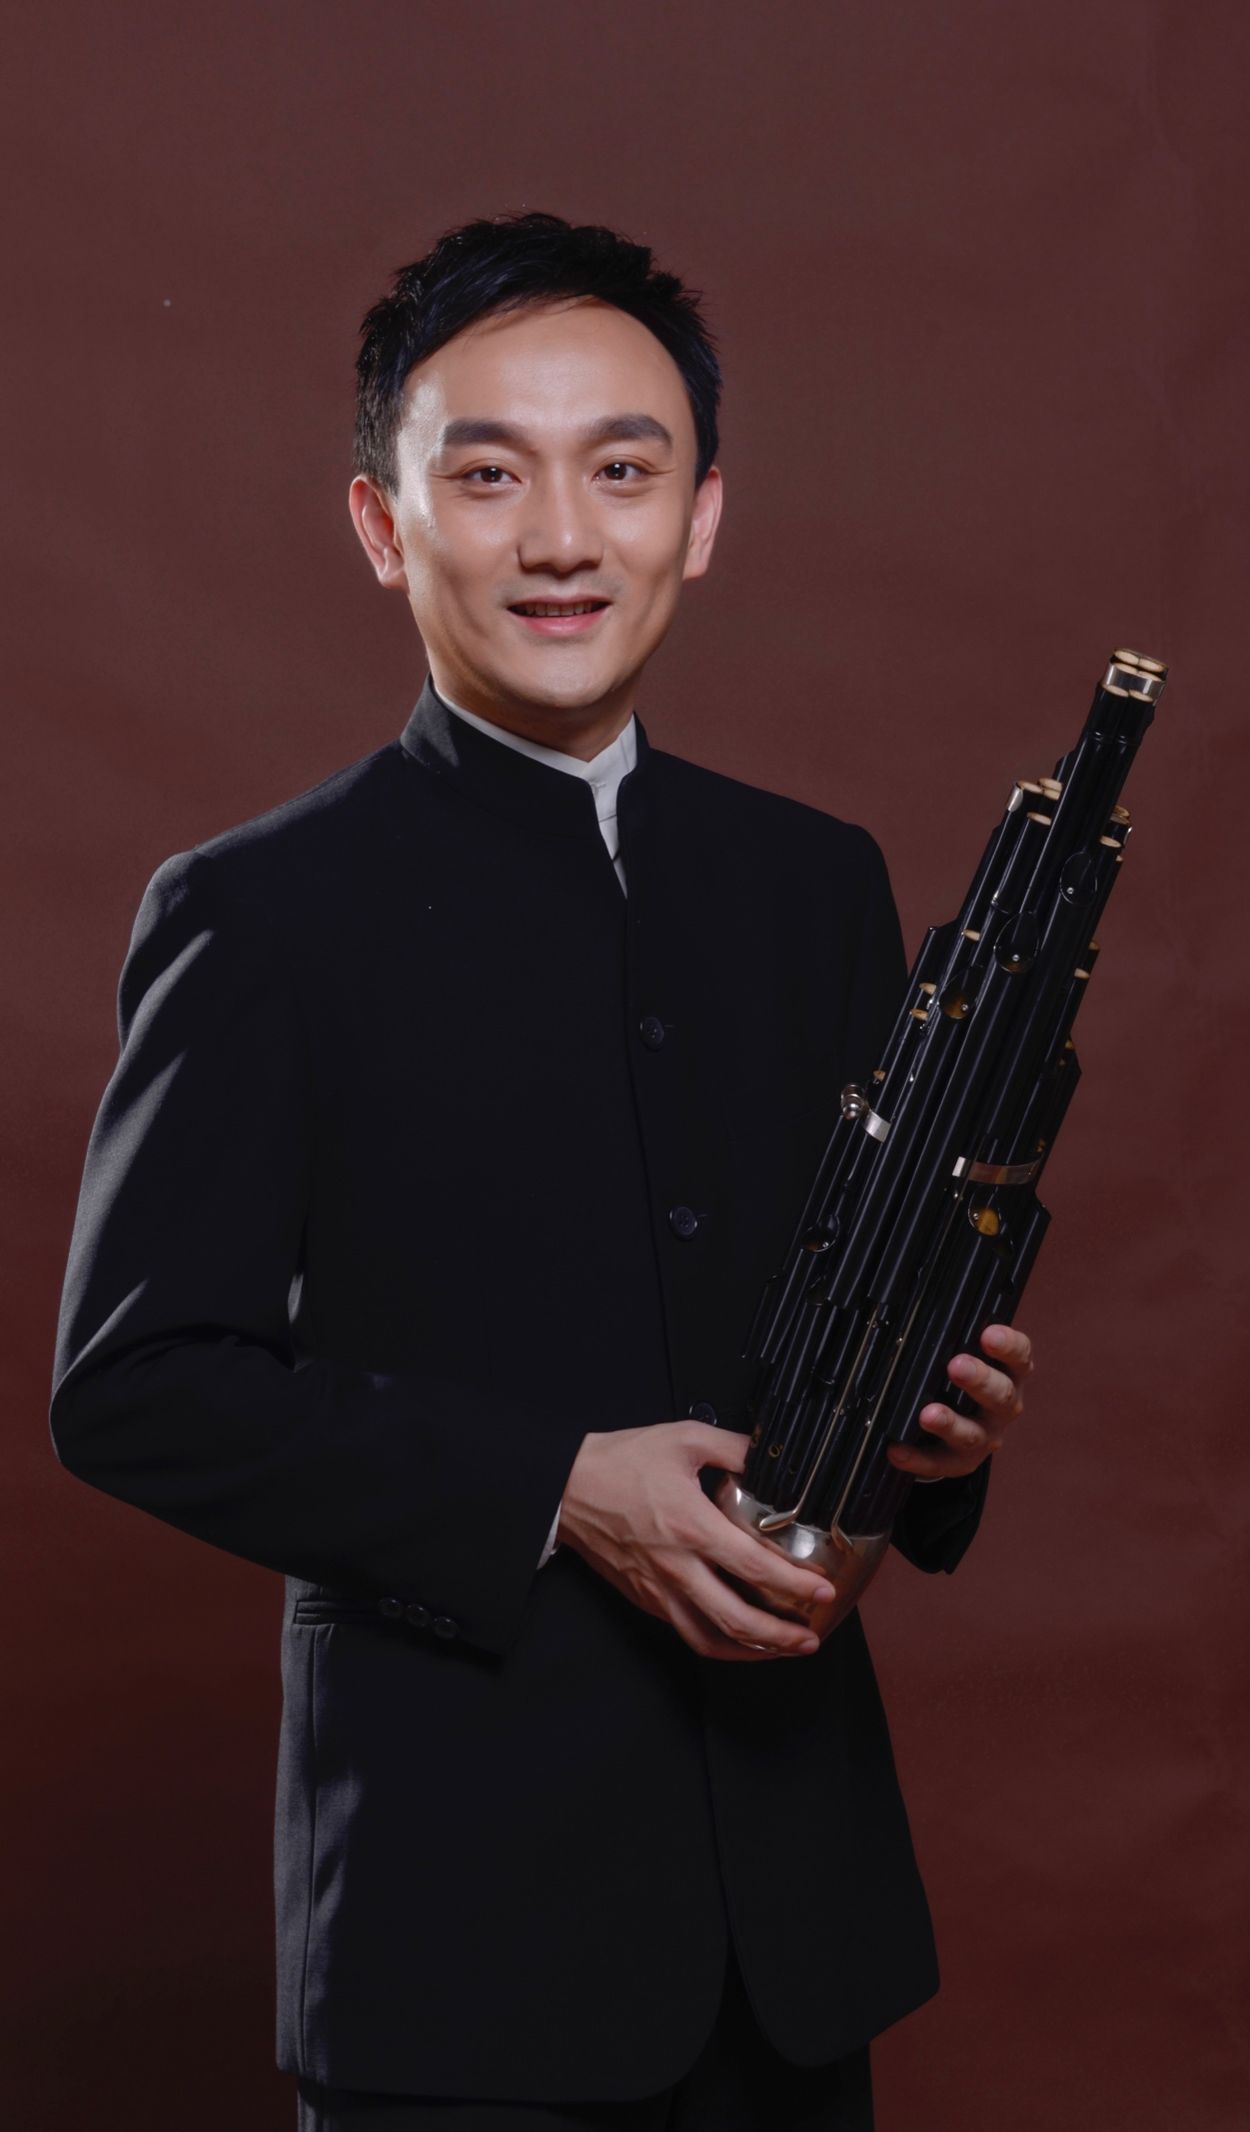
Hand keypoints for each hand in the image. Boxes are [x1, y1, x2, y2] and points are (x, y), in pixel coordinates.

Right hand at [556, 1422, 834, 1661]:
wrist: (567, 1487)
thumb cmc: (618, 1463)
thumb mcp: (683, 1440)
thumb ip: (734, 1448)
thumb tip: (770, 1455)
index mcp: (690, 1526)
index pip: (754, 1566)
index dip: (794, 1583)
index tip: (822, 1588)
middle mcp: (676, 1566)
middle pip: (737, 1620)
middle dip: (782, 1635)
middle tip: (811, 1635)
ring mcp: (658, 1589)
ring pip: (711, 1638)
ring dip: (753, 1650)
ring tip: (783, 1647)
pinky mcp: (645, 1598)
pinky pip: (687, 1632)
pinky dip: (719, 1642)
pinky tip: (738, 1637)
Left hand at [886, 1322, 1033, 1479]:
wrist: (961, 1430)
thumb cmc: (963, 1382)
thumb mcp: (969, 1357)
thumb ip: (957, 1341)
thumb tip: (922, 1312)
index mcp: (1010, 1375)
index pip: (1019, 1357)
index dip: (1008, 1346)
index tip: (989, 1334)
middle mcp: (1003, 1407)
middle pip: (1001, 1394)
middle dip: (979, 1380)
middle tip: (957, 1365)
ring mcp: (984, 1437)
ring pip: (972, 1433)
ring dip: (950, 1423)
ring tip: (929, 1414)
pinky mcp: (960, 1462)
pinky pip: (938, 1462)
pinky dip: (917, 1457)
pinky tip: (897, 1450)